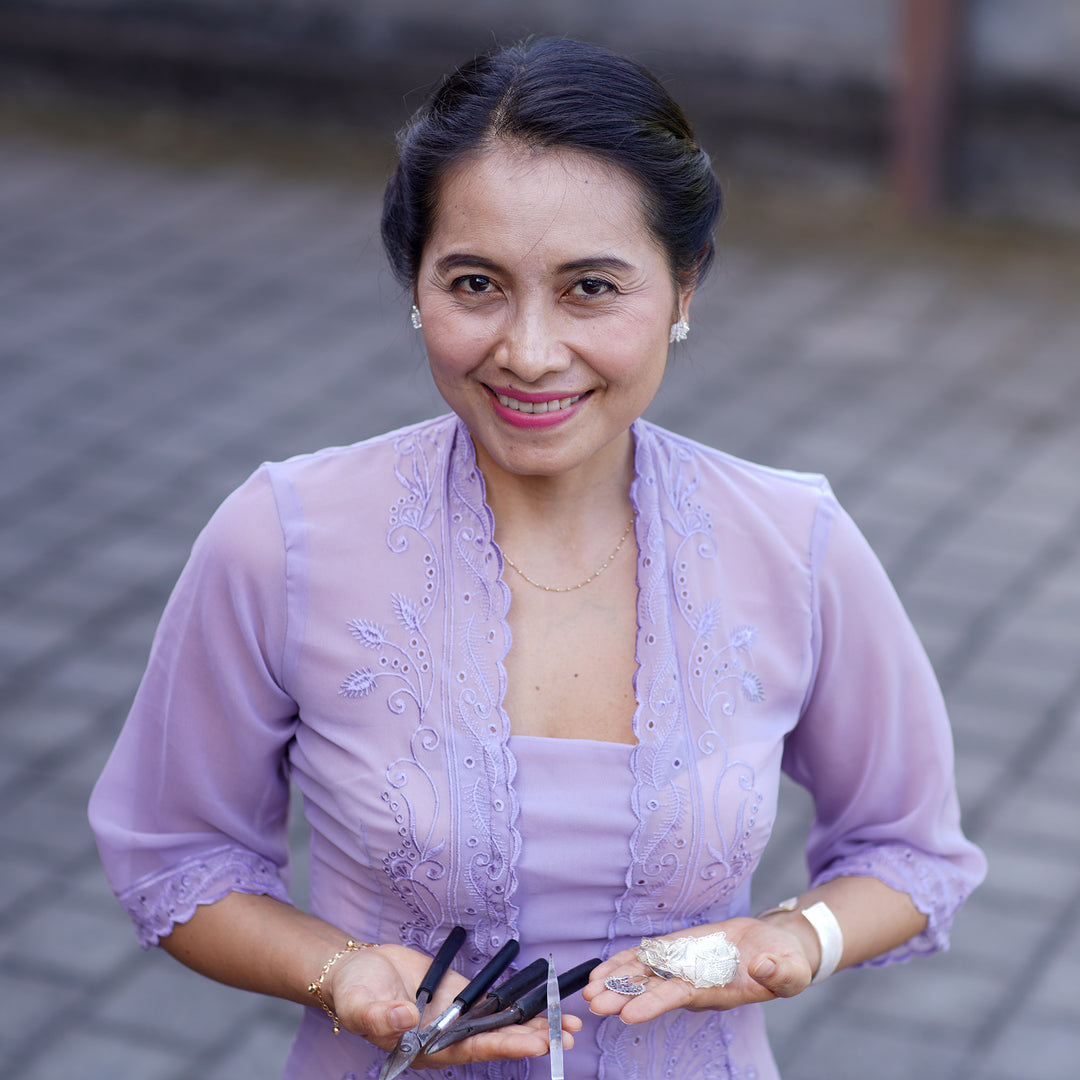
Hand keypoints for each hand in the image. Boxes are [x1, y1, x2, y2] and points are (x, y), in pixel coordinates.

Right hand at [327, 943, 581, 1066]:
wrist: (357, 969)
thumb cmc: (355, 993)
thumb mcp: (361, 1005)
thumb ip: (381, 1016)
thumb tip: (405, 1017)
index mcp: (428, 1049)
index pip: (474, 1049)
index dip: (505, 1046)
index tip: (535, 1044)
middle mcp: (448, 1036)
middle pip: (496, 1038)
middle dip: (532, 1037)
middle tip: (568, 1036)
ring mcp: (457, 1014)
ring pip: (500, 1020)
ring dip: (533, 1020)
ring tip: (569, 1023)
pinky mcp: (460, 992)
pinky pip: (493, 997)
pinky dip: (517, 997)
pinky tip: (542, 997)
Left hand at [582, 917, 815, 1022]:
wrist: (773, 946)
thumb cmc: (784, 962)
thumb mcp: (789, 967)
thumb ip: (780, 971)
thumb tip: (766, 966)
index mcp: (715, 991)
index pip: (678, 999)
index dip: (652, 1005)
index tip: (627, 1013)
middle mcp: (692, 983)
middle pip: (651, 991)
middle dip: (622, 996)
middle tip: (594, 1002)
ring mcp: (682, 967)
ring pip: (643, 975)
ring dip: (616, 980)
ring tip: (588, 987)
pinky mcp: (678, 950)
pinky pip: (647, 957)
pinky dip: (624, 960)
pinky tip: (602, 968)